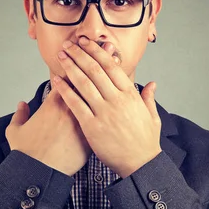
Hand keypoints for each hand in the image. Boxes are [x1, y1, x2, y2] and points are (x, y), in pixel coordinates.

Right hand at [5, 42, 116, 175]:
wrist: (39, 174)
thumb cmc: (27, 153)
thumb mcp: (16, 132)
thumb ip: (19, 116)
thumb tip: (21, 104)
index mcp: (53, 105)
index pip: (68, 78)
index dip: (77, 63)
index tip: (83, 50)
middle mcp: (71, 109)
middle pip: (90, 80)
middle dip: (100, 61)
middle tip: (109, 46)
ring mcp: (83, 122)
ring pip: (102, 96)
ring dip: (111, 78)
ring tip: (119, 63)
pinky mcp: (91, 135)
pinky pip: (105, 117)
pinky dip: (113, 104)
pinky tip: (121, 95)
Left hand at [53, 37, 161, 177]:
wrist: (140, 165)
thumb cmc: (145, 142)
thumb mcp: (152, 117)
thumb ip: (148, 98)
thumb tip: (151, 84)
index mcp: (130, 95)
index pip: (111, 66)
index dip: (97, 52)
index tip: (87, 43)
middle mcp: (117, 100)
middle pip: (95, 70)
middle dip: (80, 54)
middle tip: (69, 44)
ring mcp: (104, 112)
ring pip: (84, 83)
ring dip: (71, 67)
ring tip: (61, 56)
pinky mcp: (92, 126)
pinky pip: (75, 104)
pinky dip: (65, 90)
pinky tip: (57, 81)